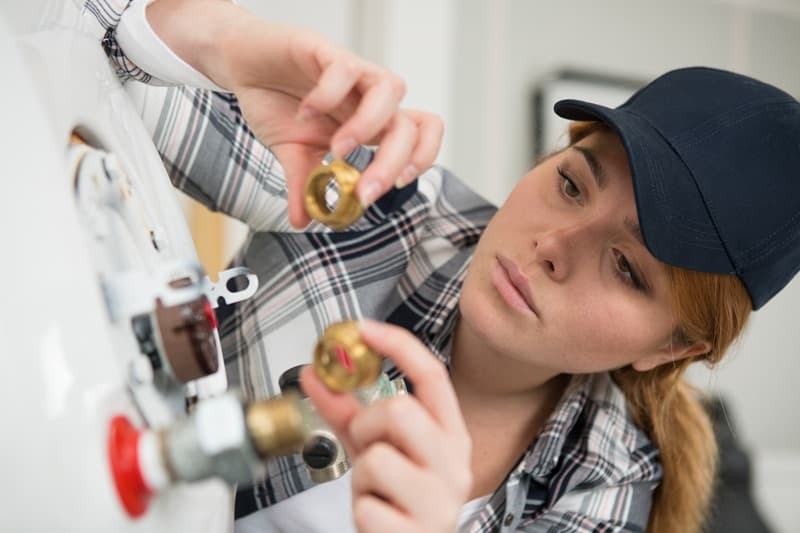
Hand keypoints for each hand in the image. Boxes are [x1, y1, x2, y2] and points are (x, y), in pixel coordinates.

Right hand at [147, 0, 442, 227]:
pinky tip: (303, 112)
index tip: (391, 187)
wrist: (241, 64)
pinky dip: (327, 96)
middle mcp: (368, 99)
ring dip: (368, 126)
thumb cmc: (277, 103)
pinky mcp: (326, 51)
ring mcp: (352, 73)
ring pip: (392, 89)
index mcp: (370, 124)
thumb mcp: (290, 153)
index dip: (420, 160)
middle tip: (361, 192)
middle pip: (409, 127)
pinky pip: (345, 69)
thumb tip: (303, 222)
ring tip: (336, 150)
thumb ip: (303, 186)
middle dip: (392, 165)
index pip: (419, 136)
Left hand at [301, 320, 471, 532]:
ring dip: (361, 476)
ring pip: (377, 458)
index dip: (397, 345)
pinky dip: (361, 512)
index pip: (432, 375)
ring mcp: (440, 500)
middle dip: (366, 425)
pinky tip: (379, 518)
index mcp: (450, 434)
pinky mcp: (417, 532)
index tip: (364, 329)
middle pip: (400, 409)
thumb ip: (348, 411)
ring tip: (374, 491)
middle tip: (368, 447)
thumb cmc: (398, 499)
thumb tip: (314, 374)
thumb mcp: (377, 449)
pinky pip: (367, 506)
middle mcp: (454, 463)